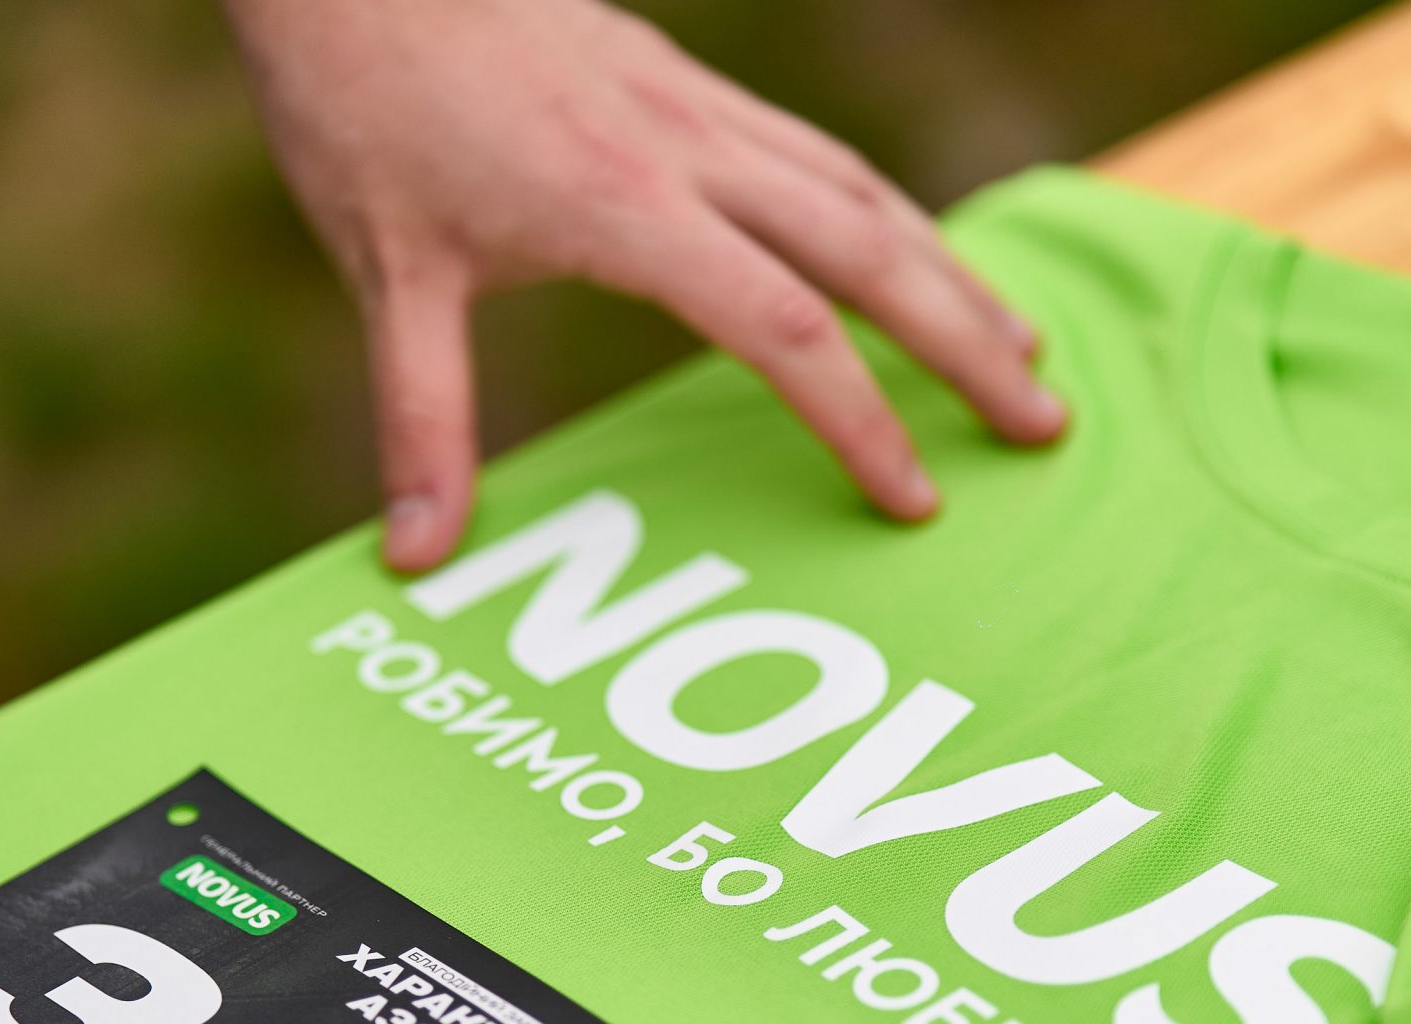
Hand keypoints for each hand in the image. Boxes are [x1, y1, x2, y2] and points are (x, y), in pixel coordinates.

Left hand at [224, 0, 1066, 570]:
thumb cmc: (363, 106)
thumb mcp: (384, 272)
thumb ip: (417, 418)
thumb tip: (418, 555)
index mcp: (625, 207)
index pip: (785, 330)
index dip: (861, 421)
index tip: (913, 499)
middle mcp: (689, 149)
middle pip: (872, 251)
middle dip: (968, 343)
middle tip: (1047, 424)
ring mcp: (700, 105)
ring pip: (866, 189)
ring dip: (953, 271)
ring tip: (1022, 345)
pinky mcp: (689, 80)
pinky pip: (823, 154)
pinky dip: (892, 214)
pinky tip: (915, 253)